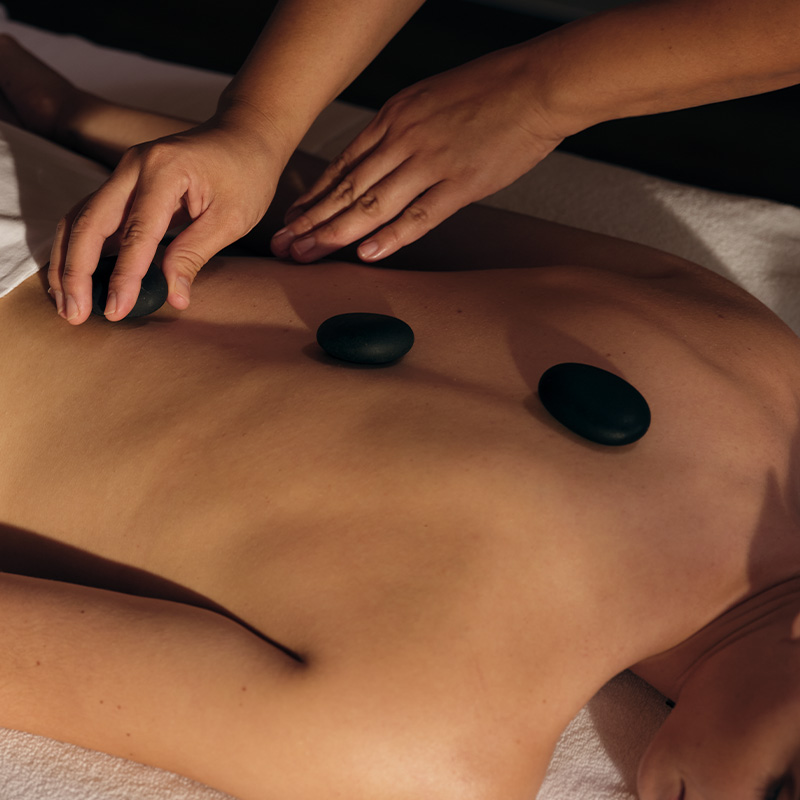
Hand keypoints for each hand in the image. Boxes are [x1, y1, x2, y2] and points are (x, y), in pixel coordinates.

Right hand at [48, 118, 283, 323]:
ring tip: (67, 303)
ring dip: (69, 262)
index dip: (123, 276)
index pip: (136, 233)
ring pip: (80, 218)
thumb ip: (194, 254)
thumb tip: (174, 297)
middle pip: (88, 221)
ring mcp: (123, 172)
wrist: (244, 136)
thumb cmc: (245, 175)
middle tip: (74, 313)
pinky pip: (92, 216)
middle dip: (76, 271)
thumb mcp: (231, 219)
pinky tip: (77, 278)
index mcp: (164, 170)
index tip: (116, 310)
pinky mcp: (123, 184)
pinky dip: (80, 248)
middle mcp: (133, 166)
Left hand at [271, 43, 564, 263]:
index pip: (343, 165)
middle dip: (310, 221)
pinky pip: (420, 215)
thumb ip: (401, 130)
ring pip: (372, 204)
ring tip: (308, 255)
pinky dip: (392, 236)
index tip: (292, 219)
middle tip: (283, 247)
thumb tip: (380, 159)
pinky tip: (367, 254)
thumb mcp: (429, 99)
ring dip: (336, 233)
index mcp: (394, 118)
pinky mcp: (461, 183)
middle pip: (346, 188)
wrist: (537, 83)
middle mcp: (403, 139)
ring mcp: (431, 161)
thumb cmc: (489, 90)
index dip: (314, 197)